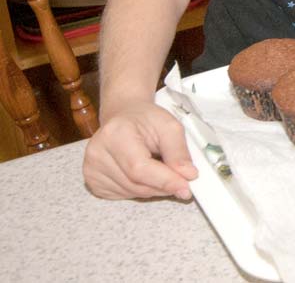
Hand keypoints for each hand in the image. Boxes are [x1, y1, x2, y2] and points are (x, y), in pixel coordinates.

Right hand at [83, 100, 197, 199]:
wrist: (124, 115)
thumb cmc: (146, 119)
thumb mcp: (169, 125)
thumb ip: (179, 151)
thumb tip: (188, 175)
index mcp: (115, 134)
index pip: (139, 168)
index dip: (164, 181)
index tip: (185, 188)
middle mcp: (97, 153)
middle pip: (136, 184)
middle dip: (163, 186)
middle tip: (182, 182)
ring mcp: (91, 169)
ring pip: (131, 192)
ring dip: (154, 188)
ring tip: (161, 170)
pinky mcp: (92, 181)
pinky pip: (123, 195)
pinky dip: (140, 189)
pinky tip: (144, 174)